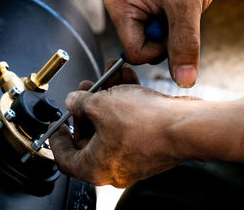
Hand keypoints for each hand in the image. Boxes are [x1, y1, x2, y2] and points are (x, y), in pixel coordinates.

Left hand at [49, 60, 201, 186]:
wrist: (187, 125)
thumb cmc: (145, 123)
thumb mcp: (100, 104)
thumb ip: (80, 103)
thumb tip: (74, 102)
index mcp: (96, 167)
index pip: (65, 158)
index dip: (56, 138)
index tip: (56, 124)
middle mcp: (115, 166)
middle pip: (90, 136)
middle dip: (87, 107)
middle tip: (85, 89)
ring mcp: (134, 155)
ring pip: (113, 124)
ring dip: (109, 98)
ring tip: (107, 76)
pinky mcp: (150, 143)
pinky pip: (131, 122)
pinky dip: (127, 101)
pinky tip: (126, 79)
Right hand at [104, 0, 230, 87]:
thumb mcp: (187, 6)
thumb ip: (184, 45)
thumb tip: (183, 79)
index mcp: (119, 5)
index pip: (134, 52)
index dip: (158, 50)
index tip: (174, 29)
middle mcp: (124, 9)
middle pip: (143, 49)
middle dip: (166, 40)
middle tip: (179, 15)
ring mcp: (137, 11)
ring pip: (155, 43)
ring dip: (173, 34)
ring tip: (181, 8)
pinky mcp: (151, 12)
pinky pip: (162, 34)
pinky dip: (176, 28)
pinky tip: (180, 8)